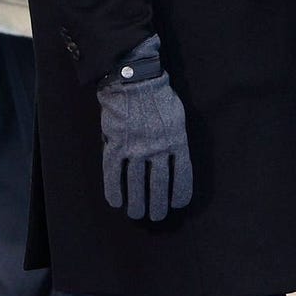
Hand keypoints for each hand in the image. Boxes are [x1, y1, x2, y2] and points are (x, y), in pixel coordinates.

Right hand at [96, 34, 192, 220]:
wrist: (135, 79)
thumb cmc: (160, 96)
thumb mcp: (178, 117)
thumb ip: (176, 139)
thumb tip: (174, 161)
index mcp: (177, 140)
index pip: (182, 175)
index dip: (180, 193)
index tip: (177, 204)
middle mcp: (158, 148)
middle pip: (158, 185)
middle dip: (157, 205)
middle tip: (156, 216)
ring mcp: (135, 148)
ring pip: (136, 184)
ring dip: (137, 203)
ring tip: (137, 213)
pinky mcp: (116, 145)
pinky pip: (113, 174)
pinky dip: (114, 191)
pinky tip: (116, 202)